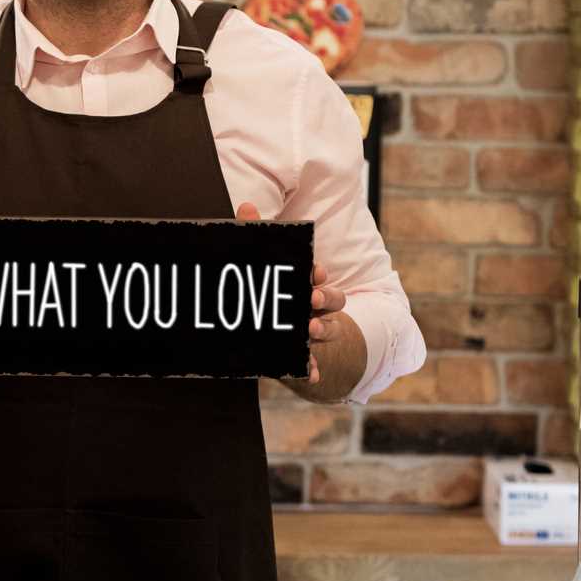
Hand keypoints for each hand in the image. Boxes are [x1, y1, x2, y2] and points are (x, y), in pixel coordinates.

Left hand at [237, 201, 342, 384]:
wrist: (268, 328)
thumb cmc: (269, 289)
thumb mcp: (260, 264)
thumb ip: (255, 235)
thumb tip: (246, 206)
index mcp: (306, 283)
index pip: (319, 277)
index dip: (318, 275)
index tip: (314, 272)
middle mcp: (315, 308)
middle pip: (333, 302)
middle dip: (326, 300)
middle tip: (311, 300)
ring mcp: (313, 332)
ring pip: (330, 331)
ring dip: (324, 331)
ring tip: (310, 331)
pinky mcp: (304, 354)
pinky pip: (313, 364)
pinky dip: (313, 368)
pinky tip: (309, 374)